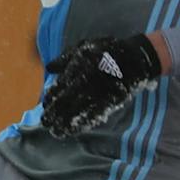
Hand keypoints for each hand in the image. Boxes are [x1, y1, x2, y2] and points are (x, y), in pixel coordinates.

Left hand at [40, 35, 161, 137]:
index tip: (44, 106)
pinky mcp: (110, 101)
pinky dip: (82, 124)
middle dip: (53, 114)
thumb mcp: (84, 48)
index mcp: (76, 69)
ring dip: (64, 123)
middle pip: (64, 101)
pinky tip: (73, 131)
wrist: (135, 57)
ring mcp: (97, 92)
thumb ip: (65, 59)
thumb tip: (49, 68)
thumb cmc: (107, 51)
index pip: (58, 87)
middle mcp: (84, 82)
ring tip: (55, 132)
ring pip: (76, 111)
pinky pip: (93, 115)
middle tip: (45, 123)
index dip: (50, 99)